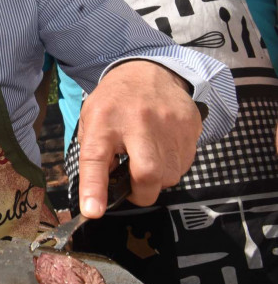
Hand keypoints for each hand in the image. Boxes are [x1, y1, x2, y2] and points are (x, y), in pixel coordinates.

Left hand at [76, 60, 200, 218]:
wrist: (148, 71)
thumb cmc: (114, 103)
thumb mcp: (92, 121)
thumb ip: (94, 155)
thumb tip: (98, 195)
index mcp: (104, 121)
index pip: (96, 159)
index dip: (94, 188)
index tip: (93, 211)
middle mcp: (138, 122)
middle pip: (147, 173)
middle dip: (141, 193)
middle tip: (133, 188)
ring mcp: (169, 123)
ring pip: (170, 175)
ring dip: (157, 179)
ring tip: (146, 160)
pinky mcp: (190, 126)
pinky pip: (185, 164)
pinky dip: (172, 167)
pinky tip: (162, 150)